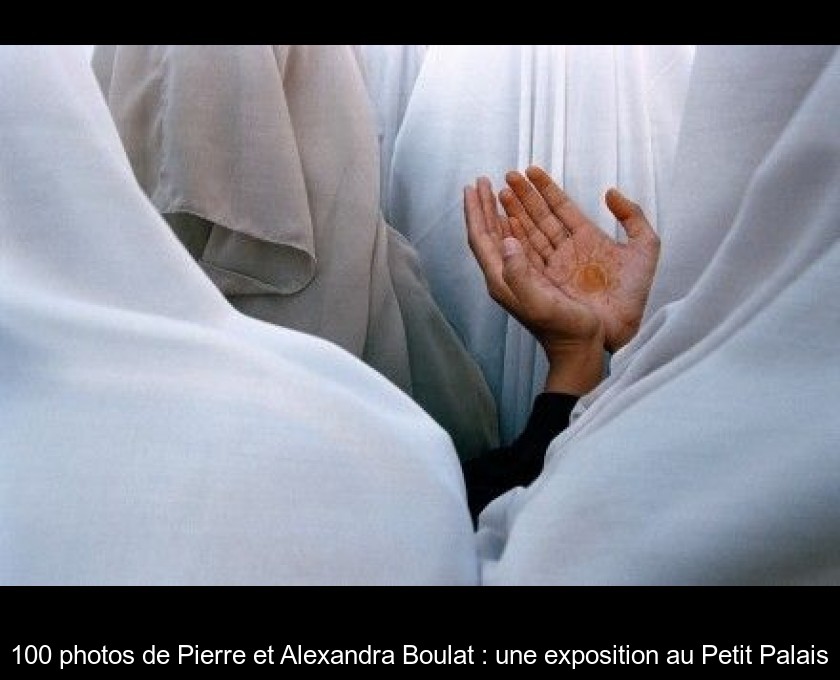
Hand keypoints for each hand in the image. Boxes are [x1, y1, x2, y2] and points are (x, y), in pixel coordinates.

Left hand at [465, 176, 604, 394]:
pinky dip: (514, 226)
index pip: (481, 239)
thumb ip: (520, 273)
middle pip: (487, 234)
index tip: (473, 187)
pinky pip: (518, 245)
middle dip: (482, 207)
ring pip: (501, 237)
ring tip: (495, 191)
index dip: (475, 212)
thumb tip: (507, 241)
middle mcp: (505, 276)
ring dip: (496, 213)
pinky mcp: (533, 278)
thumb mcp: (539, 302)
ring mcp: (518, 277)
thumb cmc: (563, 327)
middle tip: (481, 182)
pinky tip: (516, 218)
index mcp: (501, 280)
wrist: (578, 347)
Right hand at [498, 166, 659, 352]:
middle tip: (508, 175)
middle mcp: (566, 250)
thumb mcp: (645, 249)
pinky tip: (502, 224)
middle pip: (539, 216)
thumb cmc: (634, 295)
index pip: (561, 206)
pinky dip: (512, 238)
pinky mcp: (543, 281)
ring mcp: (553, 265)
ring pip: (528, 232)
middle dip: (523, 195)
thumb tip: (610, 193)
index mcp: (587, 238)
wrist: (623, 330)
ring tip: (499, 192)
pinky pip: (524, 255)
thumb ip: (632, 216)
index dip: (546, 188)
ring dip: (514, 212)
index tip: (530, 170)